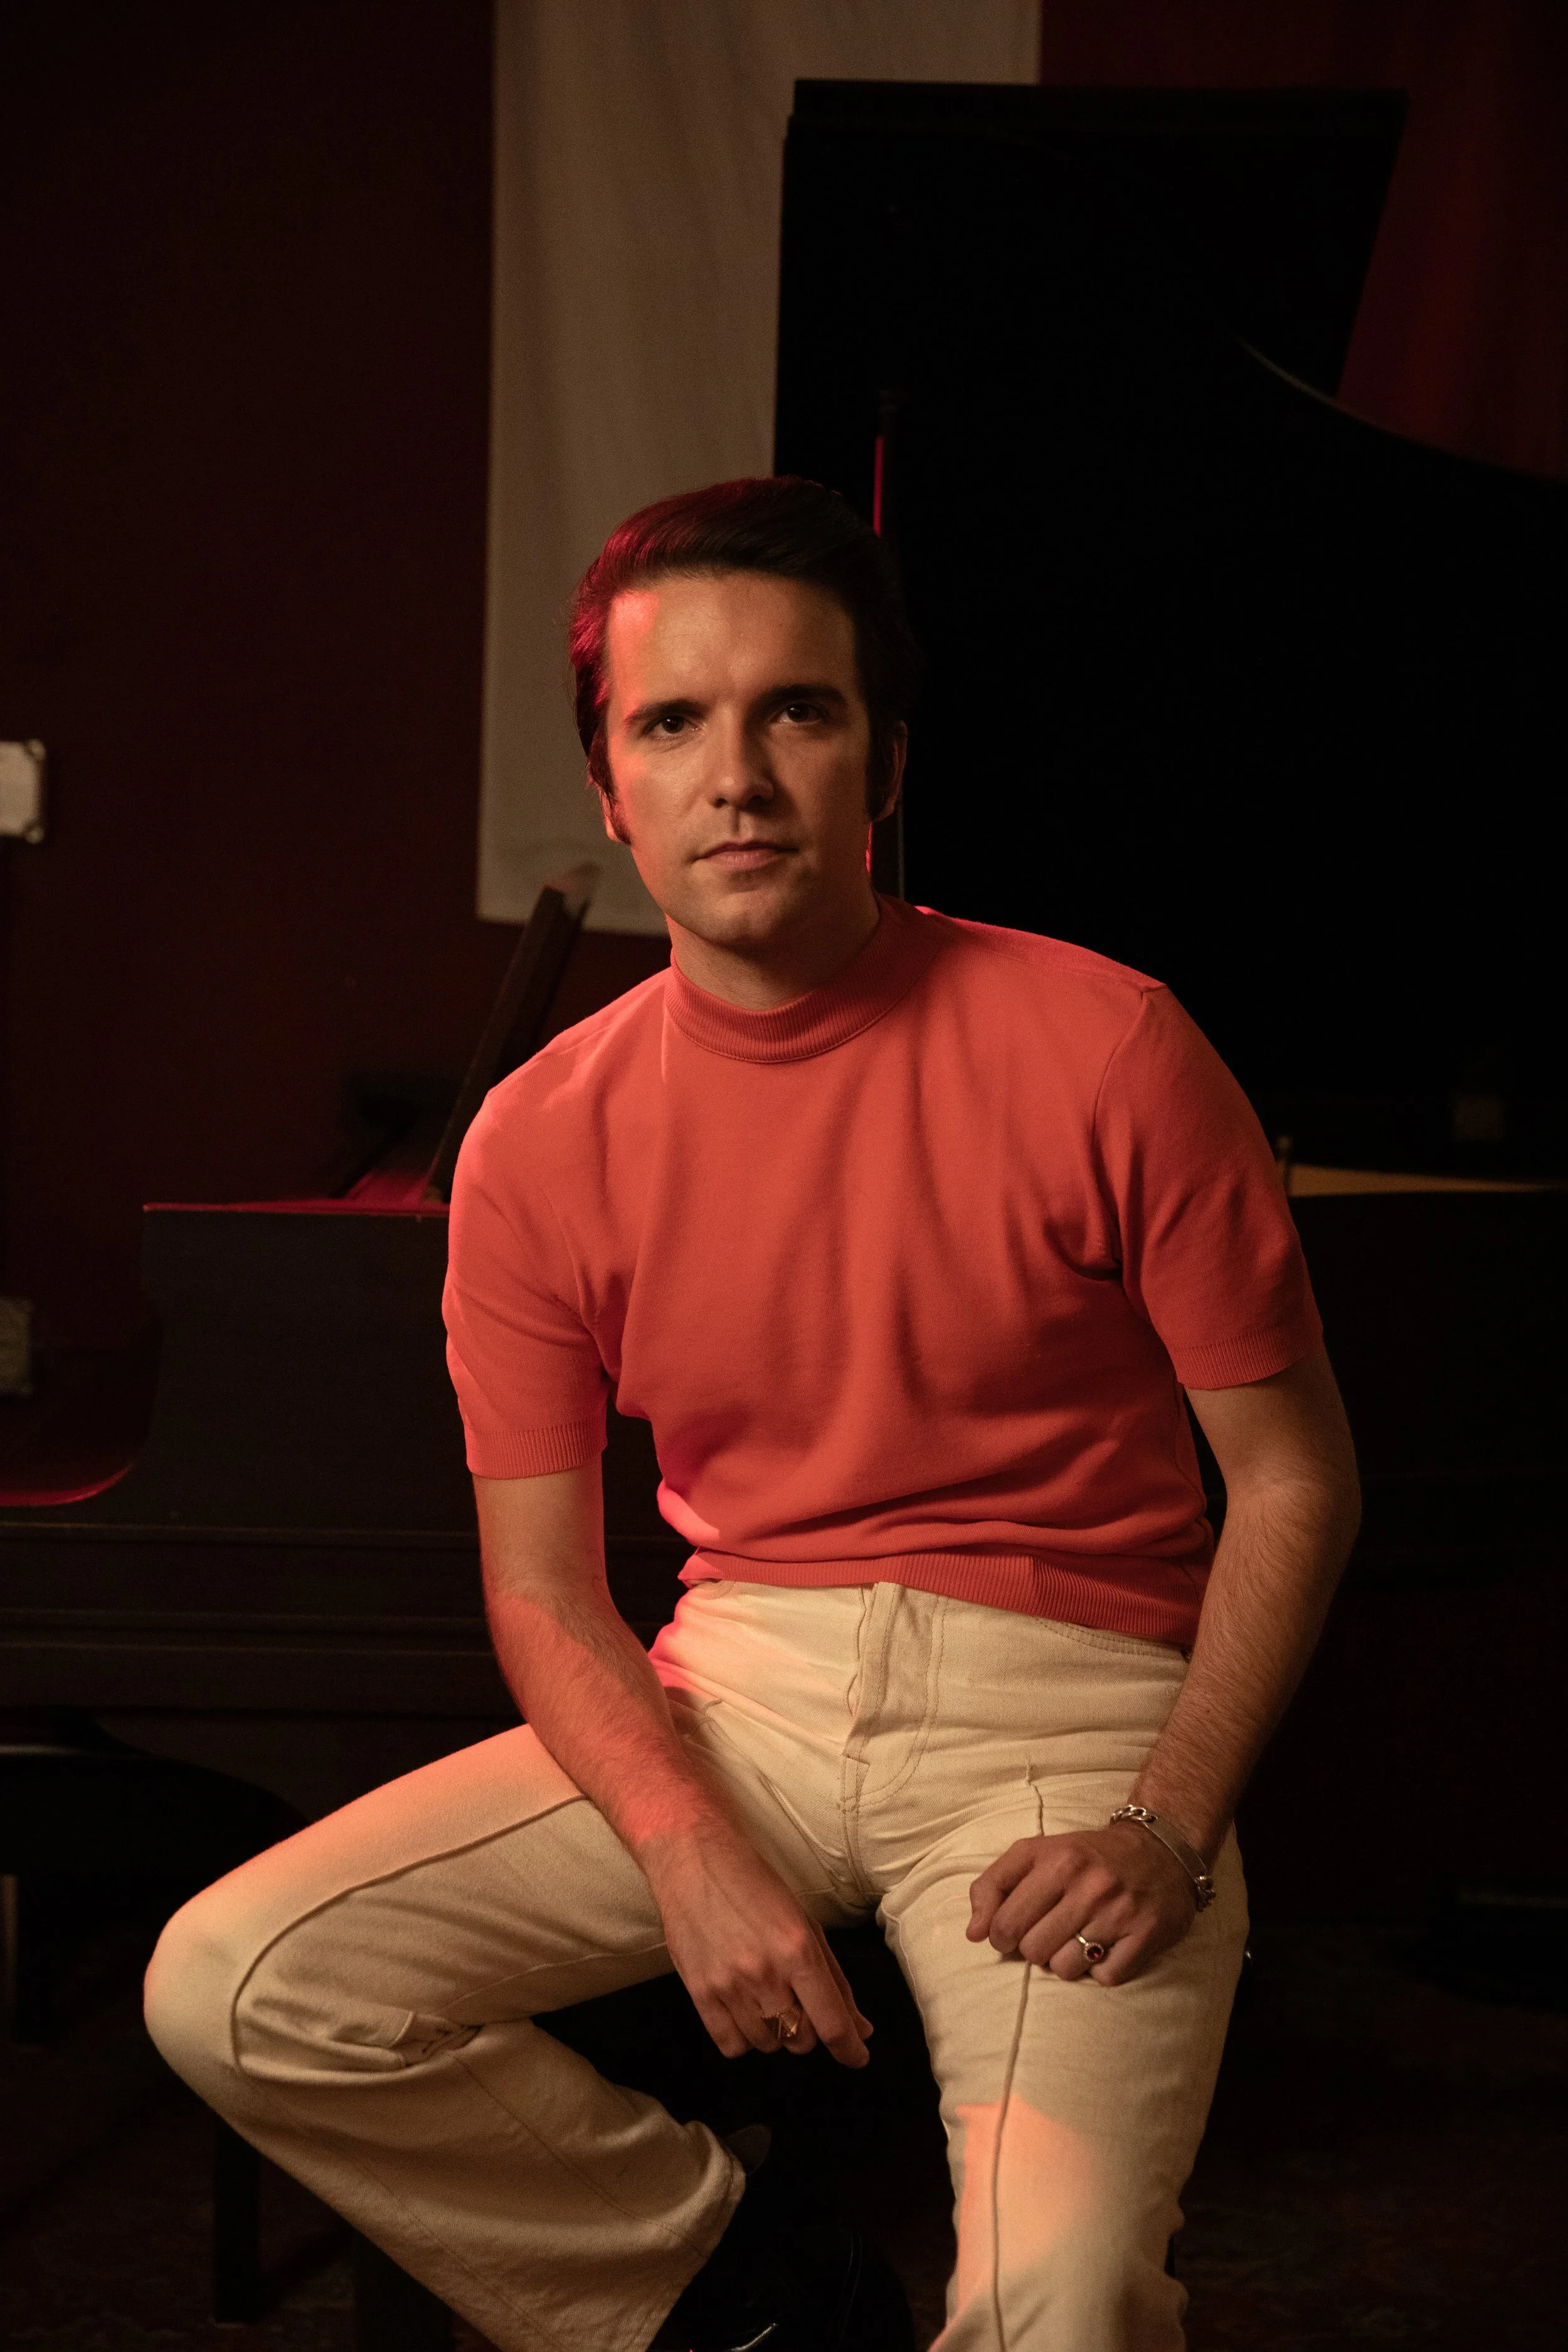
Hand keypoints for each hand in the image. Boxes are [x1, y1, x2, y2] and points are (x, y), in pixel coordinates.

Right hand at [640, 1820, 872, 2066]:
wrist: (693, 1858)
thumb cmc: (755, 1883)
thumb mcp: (805, 1921)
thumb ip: (834, 1978)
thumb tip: (860, 2028)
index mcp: (798, 1949)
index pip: (832, 2022)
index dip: (850, 2048)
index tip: (857, 2056)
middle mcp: (765, 1973)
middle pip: (800, 2039)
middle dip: (809, 2030)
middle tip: (799, 2003)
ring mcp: (728, 1986)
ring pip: (767, 2045)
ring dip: (776, 2032)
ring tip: (767, 1998)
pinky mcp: (699, 1992)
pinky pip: (731, 2045)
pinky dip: (744, 2039)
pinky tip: (744, 2012)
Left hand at [966, 1822, 1197, 1984]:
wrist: (1160, 1850)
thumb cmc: (1086, 1856)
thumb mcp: (1035, 1853)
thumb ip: (994, 1885)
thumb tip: (973, 1933)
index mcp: (1057, 1860)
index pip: (1006, 1923)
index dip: (1000, 1936)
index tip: (1010, 1932)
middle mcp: (1089, 1885)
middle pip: (1034, 1951)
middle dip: (1035, 1948)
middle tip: (1049, 1933)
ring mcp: (1120, 1911)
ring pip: (1067, 1969)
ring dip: (1067, 1961)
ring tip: (1079, 1938)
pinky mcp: (1147, 1934)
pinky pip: (1106, 1978)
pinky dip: (1102, 1970)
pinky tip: (1107, 1946)